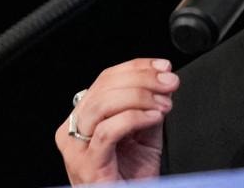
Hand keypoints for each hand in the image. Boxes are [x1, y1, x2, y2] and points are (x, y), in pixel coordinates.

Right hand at [55, 58, 179, 183]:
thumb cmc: (132, 177)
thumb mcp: (144, 134)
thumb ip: (148, 106)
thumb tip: (162, 80)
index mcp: (86, 118)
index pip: (106, 79)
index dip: (137, 67)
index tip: (164, 67)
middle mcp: (74, 130)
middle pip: (104, 87)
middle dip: (143, 79)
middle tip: (169, 83)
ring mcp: (76, 148)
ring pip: (103, 104)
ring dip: (140, 97)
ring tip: (164, 104)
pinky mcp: (86, 164)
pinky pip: (108, 131)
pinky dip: (134, 118)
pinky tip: (154, 117)